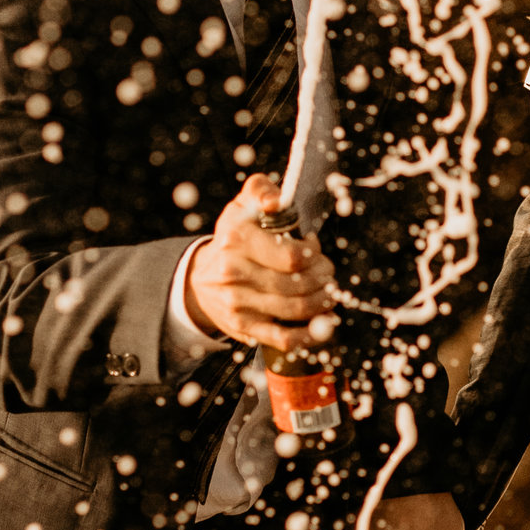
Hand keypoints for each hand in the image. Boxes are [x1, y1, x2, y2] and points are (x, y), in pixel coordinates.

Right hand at [182, 175, 337, 351]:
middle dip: (323, 277)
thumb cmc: (233, 238)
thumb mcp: (242, 206)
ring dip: (322, 302)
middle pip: (297, 284)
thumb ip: (261, 190)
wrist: (200, 279)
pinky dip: (309, 335)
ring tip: (329, 293)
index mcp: (236, 240)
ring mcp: (237, 303)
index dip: (312, 252)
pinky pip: (283, 338)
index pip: (291, 255)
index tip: (313, 247)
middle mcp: (233, 273)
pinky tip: (323, 324)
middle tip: (328, 272)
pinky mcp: (243, 327)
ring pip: (295, 310)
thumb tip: (276, 201)